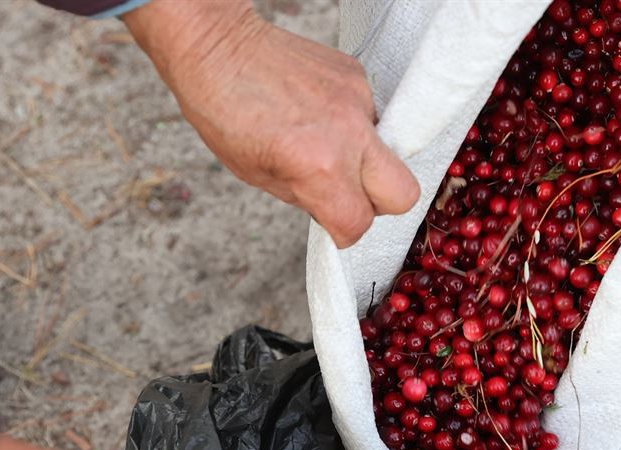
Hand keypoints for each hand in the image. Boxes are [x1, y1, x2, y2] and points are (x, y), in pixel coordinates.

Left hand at [123, 0, 419, 247]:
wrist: (217, 47)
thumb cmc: (224, 109)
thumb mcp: (257, 176)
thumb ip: (306, 198)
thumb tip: (333, 208)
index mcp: (319, 167)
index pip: (358, 221)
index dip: (344, 231)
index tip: (334, 223)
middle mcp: (348, 135)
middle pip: (404, 194)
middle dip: (380, 203)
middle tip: (350, 194)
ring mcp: (358, 102)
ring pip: (389, 152)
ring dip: (364, 158)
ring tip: (324, 144)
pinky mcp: (358, 77)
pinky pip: (371, 116)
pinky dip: (351, 124)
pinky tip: (318, 115)